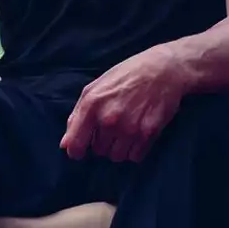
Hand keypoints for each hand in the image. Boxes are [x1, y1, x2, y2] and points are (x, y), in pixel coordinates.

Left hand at [59, 50, 188, 161]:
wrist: (163, 69)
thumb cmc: (125, 76)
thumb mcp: (94, 88)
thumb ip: (77, 117)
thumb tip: (65, 145)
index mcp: (92, 105)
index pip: (76, 146)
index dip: (77, 151)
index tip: (82, 149)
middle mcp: (110, 119)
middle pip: (99, 152)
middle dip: (103, 143)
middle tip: (113, 127)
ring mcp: (130, 127)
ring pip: (117, 157)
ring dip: (119, 148)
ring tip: (126, 130)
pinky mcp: (149, 132)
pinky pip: (135, 156)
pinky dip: (135, 150)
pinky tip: (138, 133)